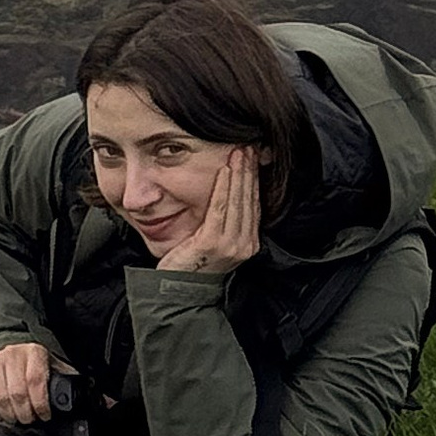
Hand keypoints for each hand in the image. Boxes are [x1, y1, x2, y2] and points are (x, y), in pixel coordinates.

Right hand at [0, 340, 59, 425]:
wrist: (7, 351)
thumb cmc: (33, 365)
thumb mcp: (53, 366)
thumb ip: (65, 380)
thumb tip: (79, 396)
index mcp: (34, 352)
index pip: (35, 380)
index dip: (40, 403)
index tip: (45, 415)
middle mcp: (12, 354)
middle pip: (17, 393)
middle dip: (25, 414)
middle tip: (31, 420)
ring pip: (0, 399)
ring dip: (11, 416)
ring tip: (18, 418)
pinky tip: (5, 414)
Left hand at [160, 146, 262, 275]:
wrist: (180, 288)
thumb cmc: (194, 260)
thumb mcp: (215, 238)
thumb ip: (225, 219)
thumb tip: (227, 190)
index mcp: (248, 242)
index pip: (254, 204)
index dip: (254, 179)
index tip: (253, 157)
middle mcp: (244, 244)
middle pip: (249, 200)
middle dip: (249, 171)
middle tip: (249, 147)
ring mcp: (231, 244)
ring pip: (238, 201)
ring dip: (240, 174)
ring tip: (239, 152)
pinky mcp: (214, 242)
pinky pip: (221, 208)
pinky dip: (224, 188)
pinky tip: (225, 171)